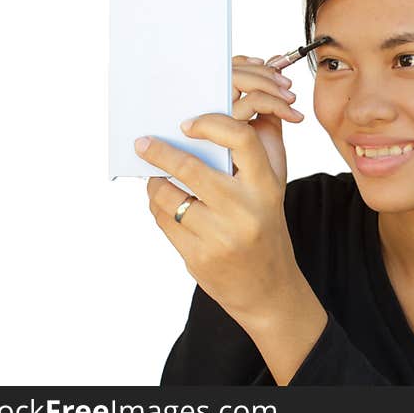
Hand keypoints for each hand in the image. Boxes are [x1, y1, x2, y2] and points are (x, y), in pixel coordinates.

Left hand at [134, 54, 304, 325]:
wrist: (269, 289)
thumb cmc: (266, 229)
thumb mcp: (271, 192)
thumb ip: (252, 158)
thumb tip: (213, 124)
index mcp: (266, 187)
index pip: (241, 139)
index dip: (211, 124)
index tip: (188, 124)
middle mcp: (244, 210)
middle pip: (190, 168)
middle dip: (159, 152)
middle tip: (143, 143)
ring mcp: (220, 235)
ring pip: (169, 196)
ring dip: (156, 184)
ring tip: (156, 180)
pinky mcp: (198, 257)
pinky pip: (165, 222)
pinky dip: (159, 208)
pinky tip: (164, 205)